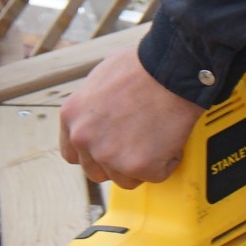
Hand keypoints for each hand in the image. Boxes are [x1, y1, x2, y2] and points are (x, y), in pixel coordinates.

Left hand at [59, 49, 203, 187]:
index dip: (94, 153)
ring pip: (126, 179)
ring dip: (143, 165)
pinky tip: (172, 140)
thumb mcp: (101, 78)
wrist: (172, 69)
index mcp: (72, 116)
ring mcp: (110, 155)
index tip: (110, 148)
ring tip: (158, 140)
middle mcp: (84, 138)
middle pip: (97, 171)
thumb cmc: (144, 66)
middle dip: (119, 162)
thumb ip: (94, 106)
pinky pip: (156, 175)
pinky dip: (168, 161)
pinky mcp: (139, 166)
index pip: (73, 153)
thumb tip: (103, 116)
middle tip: (139, 145)